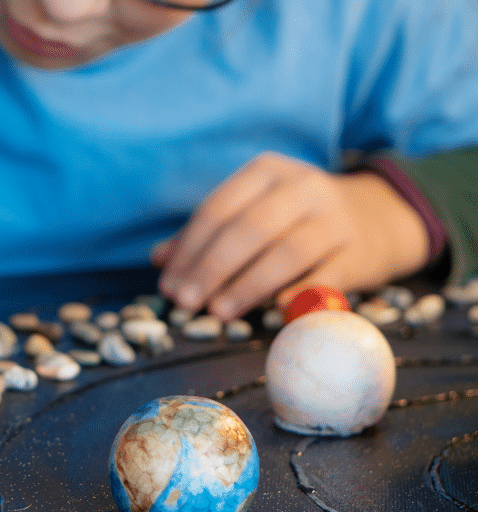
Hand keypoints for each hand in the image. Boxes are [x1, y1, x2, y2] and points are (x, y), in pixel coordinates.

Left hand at [152, 152, 430, 318]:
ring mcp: (334, 220)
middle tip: (186, 302)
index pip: (218, 210)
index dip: (189, 251)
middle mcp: (303, 188)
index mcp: (267, 172)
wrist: (380, 218)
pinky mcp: (358, 254)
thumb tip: (159, 260)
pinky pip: (322, 278)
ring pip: (285, 253)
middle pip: (248, 229)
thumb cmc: (295, 218)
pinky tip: (270, 311)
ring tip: (218, 312)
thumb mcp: (254, 209)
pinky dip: (294, 295)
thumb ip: (207, 233)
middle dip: (211, 268)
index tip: (168, 286)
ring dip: (246, 286)